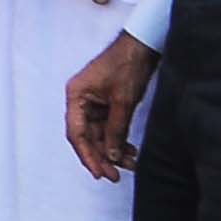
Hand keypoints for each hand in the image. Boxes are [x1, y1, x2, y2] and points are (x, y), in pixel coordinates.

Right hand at [67, 34, 157, 182]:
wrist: (144, 44)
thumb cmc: (128, 64)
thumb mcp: (123, 101)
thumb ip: (116, 130)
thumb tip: (112, 156)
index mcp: (76, 96)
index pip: (77, 134)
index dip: (88, 155)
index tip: (101, 172)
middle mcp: (81, 100)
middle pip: (87, 137)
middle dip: (102, 156)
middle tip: (115, 175)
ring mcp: (94, 102)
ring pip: (100, 134)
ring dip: (114, 150)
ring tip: (130, 164)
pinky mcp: (107, 103)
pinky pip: (110, 127)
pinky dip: (119, 139)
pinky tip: (131, 151)